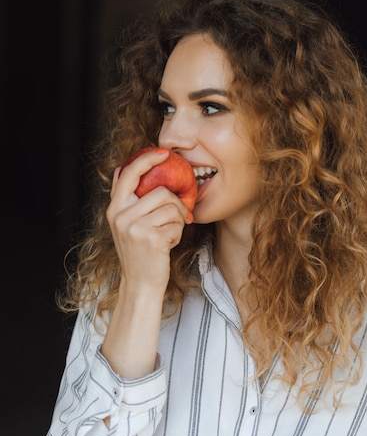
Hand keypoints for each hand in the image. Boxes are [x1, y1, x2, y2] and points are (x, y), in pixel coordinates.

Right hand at [106, 148, 191, 295]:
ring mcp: (135, 228)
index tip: (163, 153)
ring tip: (171, 233)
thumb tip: (120, 168)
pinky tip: (169, 243)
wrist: (140, 283)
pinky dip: (178, 233)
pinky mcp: (152, 239)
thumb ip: (124, 199)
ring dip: (178, 221)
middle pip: (160, 191)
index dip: (147, 159)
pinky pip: (176, 224)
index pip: (130, 174)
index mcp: (114, 209)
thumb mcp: (124, 224)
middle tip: (182, 215)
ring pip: (172, 208)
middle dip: (177, 203)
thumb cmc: (138, 252)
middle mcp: (121, 216)